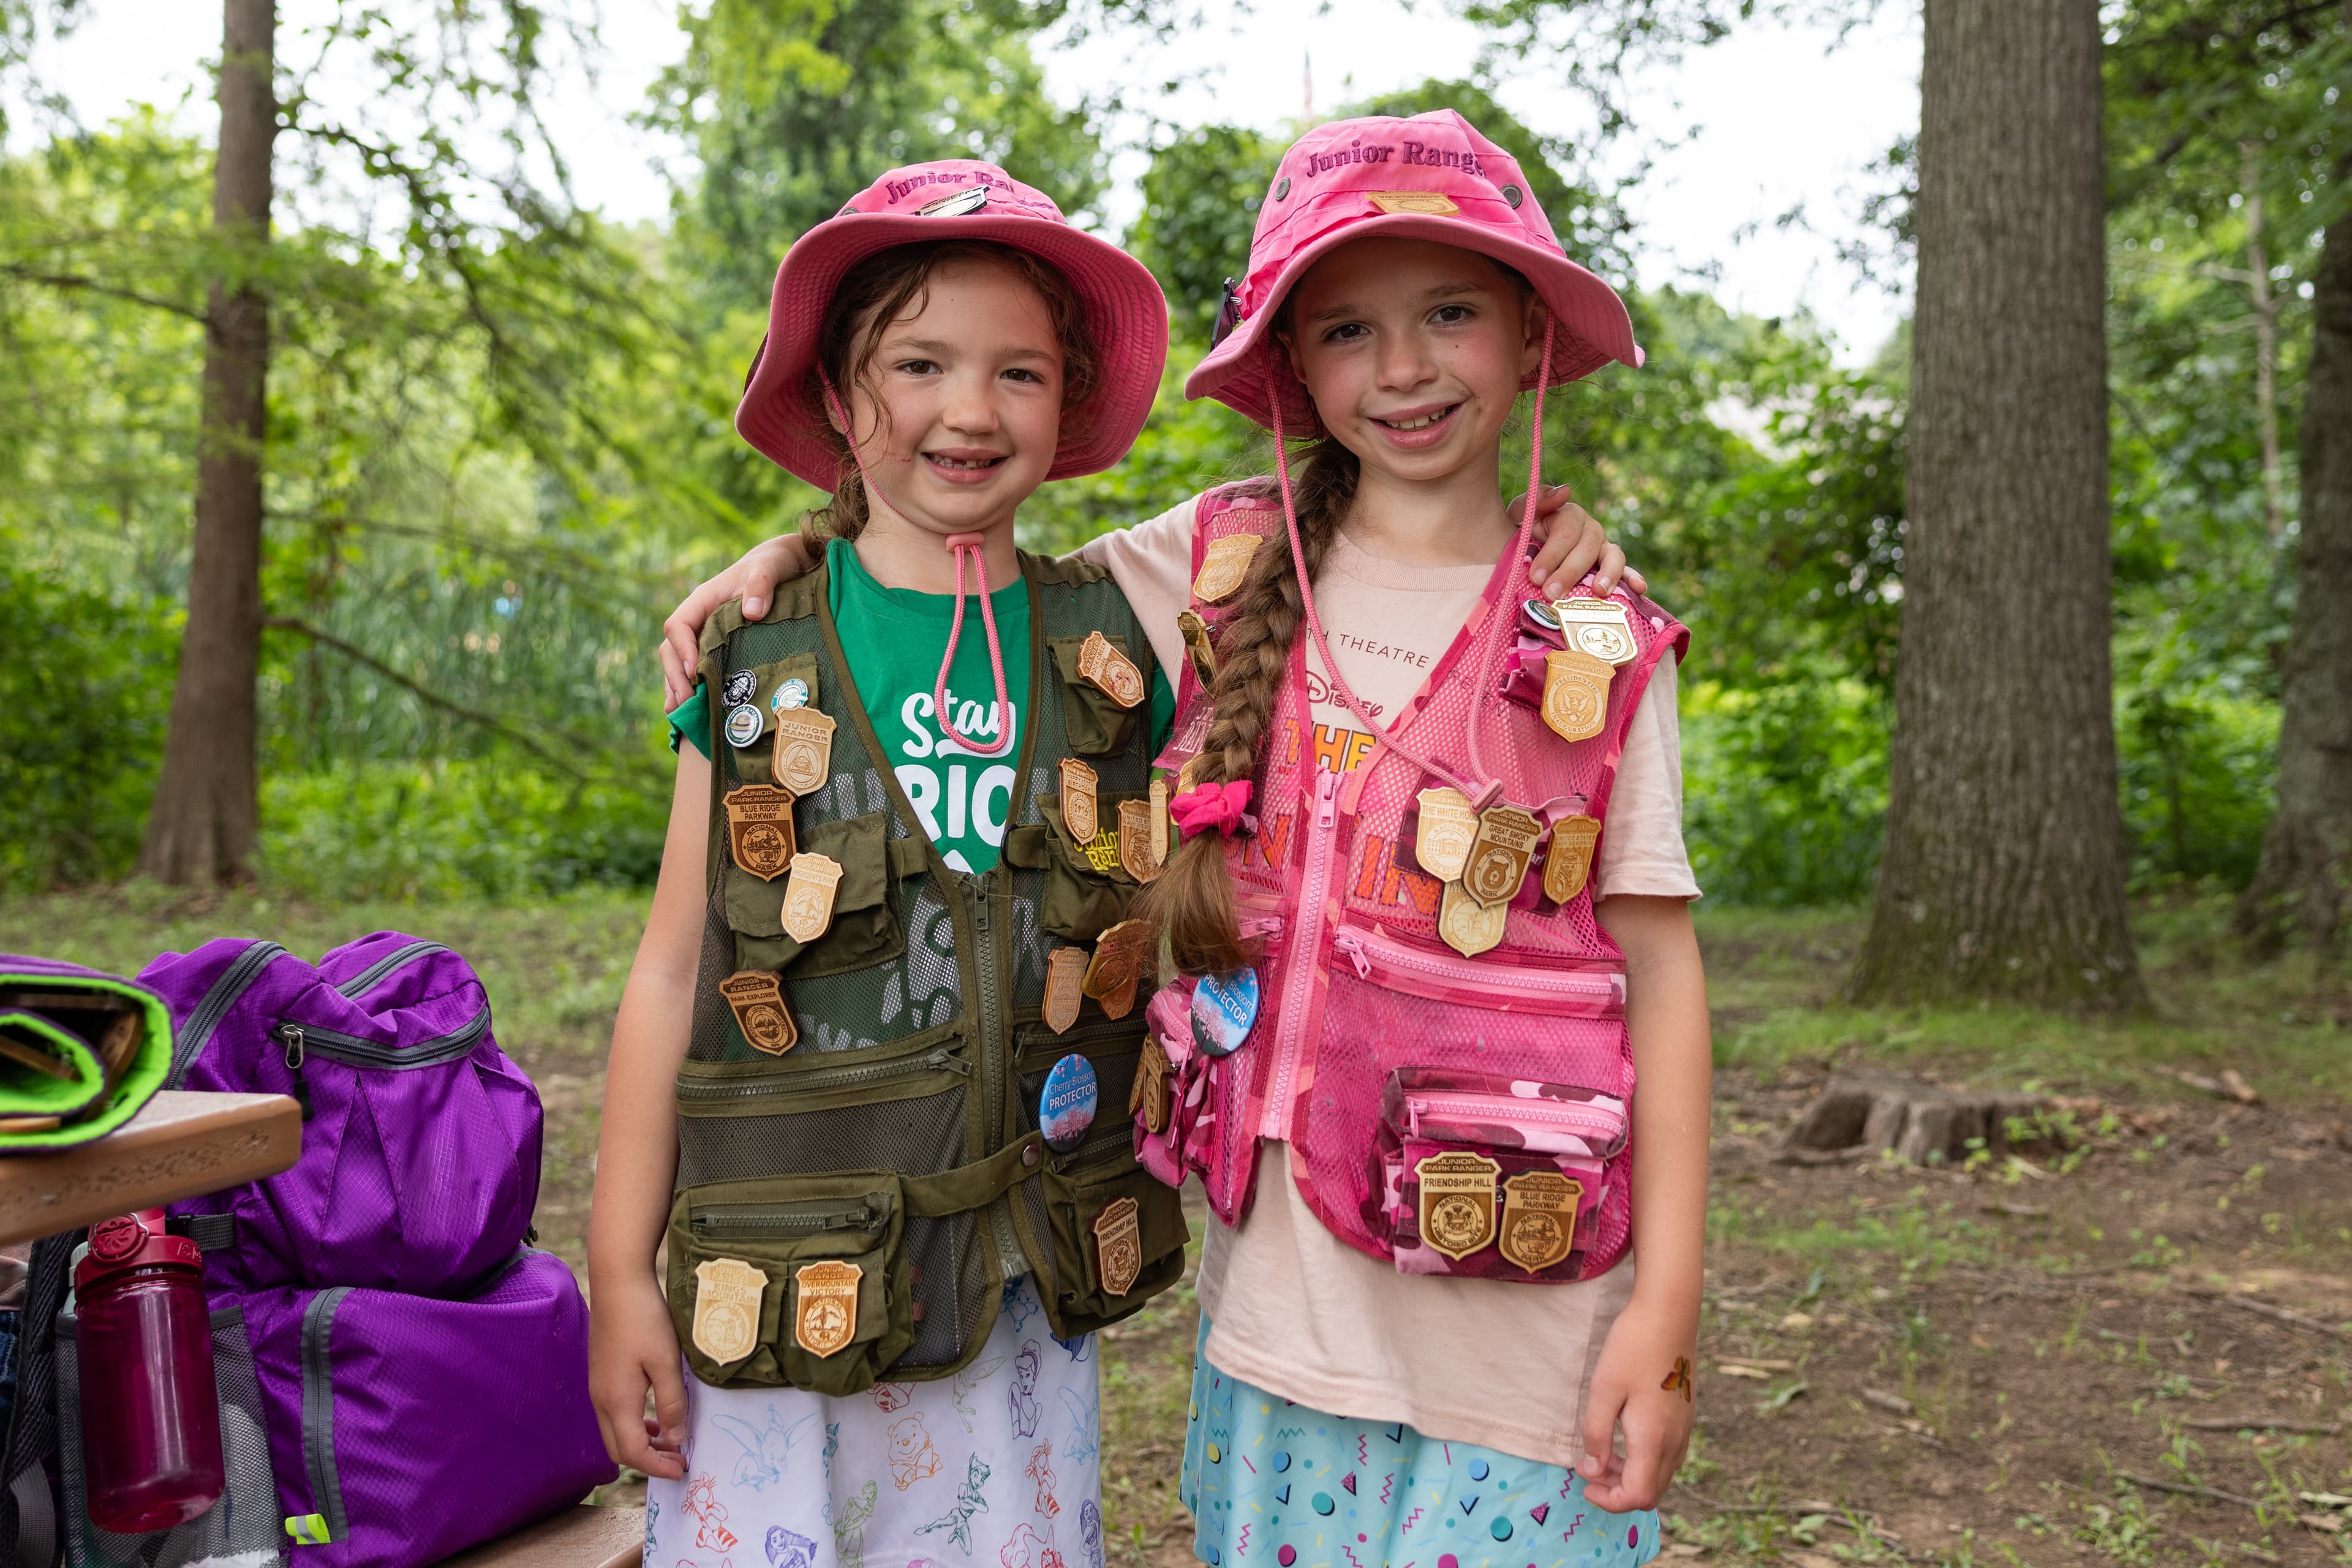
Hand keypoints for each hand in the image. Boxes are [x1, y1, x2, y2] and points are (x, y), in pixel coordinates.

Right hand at [588, 1270, 690, 1479]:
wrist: (618, 1283)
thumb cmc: (645, 1320)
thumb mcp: (667, 1362)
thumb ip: (672, 1403)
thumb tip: (674, 1439)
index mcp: (616, 1401)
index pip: (632, 1452)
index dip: (656, 1467)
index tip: (681, 1470)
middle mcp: (601, 1400)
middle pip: (618, 1449)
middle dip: (646, 1460)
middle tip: (677, 1460)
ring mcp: (597, 1387)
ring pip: (614, 1432)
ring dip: (640, 1442)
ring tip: (670, 1440)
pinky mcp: (601, 1375)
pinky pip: (614, 1414)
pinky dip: (634, 1424)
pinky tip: (654, 1415)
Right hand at [658, 533, 818, 708]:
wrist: (784, 565)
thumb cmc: (773, 565)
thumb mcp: (769, 569)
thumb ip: (761, 585)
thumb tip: (751, 612)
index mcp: (703, 600)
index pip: (678, 625)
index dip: (682, 649)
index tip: (695, 671)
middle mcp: (699, 619)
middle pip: (672, 649)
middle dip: (674, 677)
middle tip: (684, 704)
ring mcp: (706, 635)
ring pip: (680, 663)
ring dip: (676, 688)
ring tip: (679, 715)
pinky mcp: (718, 648)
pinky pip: (698, 670)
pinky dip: (692, 689)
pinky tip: (692, 711)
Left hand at [1512, 483, 1645, 601]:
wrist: (1522, 549)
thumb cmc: (1522, 532)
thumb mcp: (1520, 513)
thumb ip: (1537, 501)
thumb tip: (1565, 491)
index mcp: (1570, 516)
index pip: (1566, 533)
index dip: (1551, 555)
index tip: (1535, 577)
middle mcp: (1591, 531)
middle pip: (1587, 549)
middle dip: (1569, 573)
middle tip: (1552, 593)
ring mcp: (1603, 549)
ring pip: (1613, 557)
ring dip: (1609, 574)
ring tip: (1599, 591)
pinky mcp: (1610, 569)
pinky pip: (1625, 572)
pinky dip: (1633, 579)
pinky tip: (1639, 589)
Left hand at [1576, 1298, 1696, 1511]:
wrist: (1669, 1313)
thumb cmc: (1632, 1347)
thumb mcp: (1603, 1389)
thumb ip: (1596, 1434)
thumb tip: (1594, 1469)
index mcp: (1654, 1439)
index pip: (1638, 1496)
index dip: (1609, 1500)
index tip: (1584, 1482)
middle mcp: (1675, 1441)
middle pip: (1651, 1492)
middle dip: (1617, 1490)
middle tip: (1589, 1467)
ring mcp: (1684, 1429)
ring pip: (1661, 1475)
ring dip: (1631, 1475)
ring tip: (1602, 1451)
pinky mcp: (1685, 1416)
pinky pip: (1667, 1455)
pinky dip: (1644, 1460)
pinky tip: (1624, 1434)